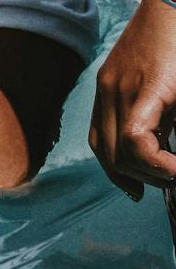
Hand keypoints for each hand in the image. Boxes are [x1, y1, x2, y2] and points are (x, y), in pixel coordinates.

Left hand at [90, 0, 175, 198]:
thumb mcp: (162, 79)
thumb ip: (159, 110)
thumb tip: (165, 144)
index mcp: (110, 87)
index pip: (100, 141)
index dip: (116, 172)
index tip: (138, 190)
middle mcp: (109, 89)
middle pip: (106, 152)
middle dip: (134, 179)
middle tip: (164, 183)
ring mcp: (124, 87)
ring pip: (119, 152)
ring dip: (148, 175)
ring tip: (174, 175)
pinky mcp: (148, 86)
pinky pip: (135, 138)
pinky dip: (155, 162)